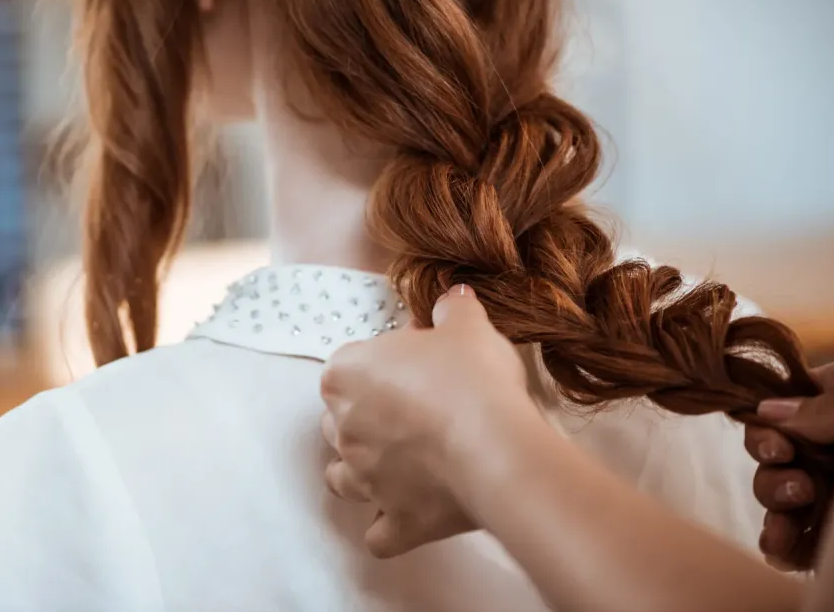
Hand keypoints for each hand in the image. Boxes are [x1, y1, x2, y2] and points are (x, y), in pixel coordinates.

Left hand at [319, 285, 537, 557]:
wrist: (495, 444)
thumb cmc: (472, 378)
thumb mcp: (467, 327)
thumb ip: (452, 310)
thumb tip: (452, 298)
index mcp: (346, 374)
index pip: (348, 364)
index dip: (381, 364)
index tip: (415, 365)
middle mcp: (343, 428)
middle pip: (338, 420)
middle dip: (366, 416)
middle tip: (414, 410)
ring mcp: (364, 479)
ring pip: (341, 478)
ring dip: (361, 471)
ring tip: (398, 463)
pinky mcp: (395, 520)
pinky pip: (378, 534)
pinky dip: (389, 526)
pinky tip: (409, 514)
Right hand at [745, 354, 833, 569]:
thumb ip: (830, 404)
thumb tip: (767, 412)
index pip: (780, 410)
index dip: (764, 432)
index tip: (777, 446)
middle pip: (776, 459)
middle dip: (771, 478)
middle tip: (799, 489)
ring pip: (786, 499)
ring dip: (775, 514)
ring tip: (785, 531)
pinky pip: (810, 536)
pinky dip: (789, 546)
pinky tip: (781, 553)